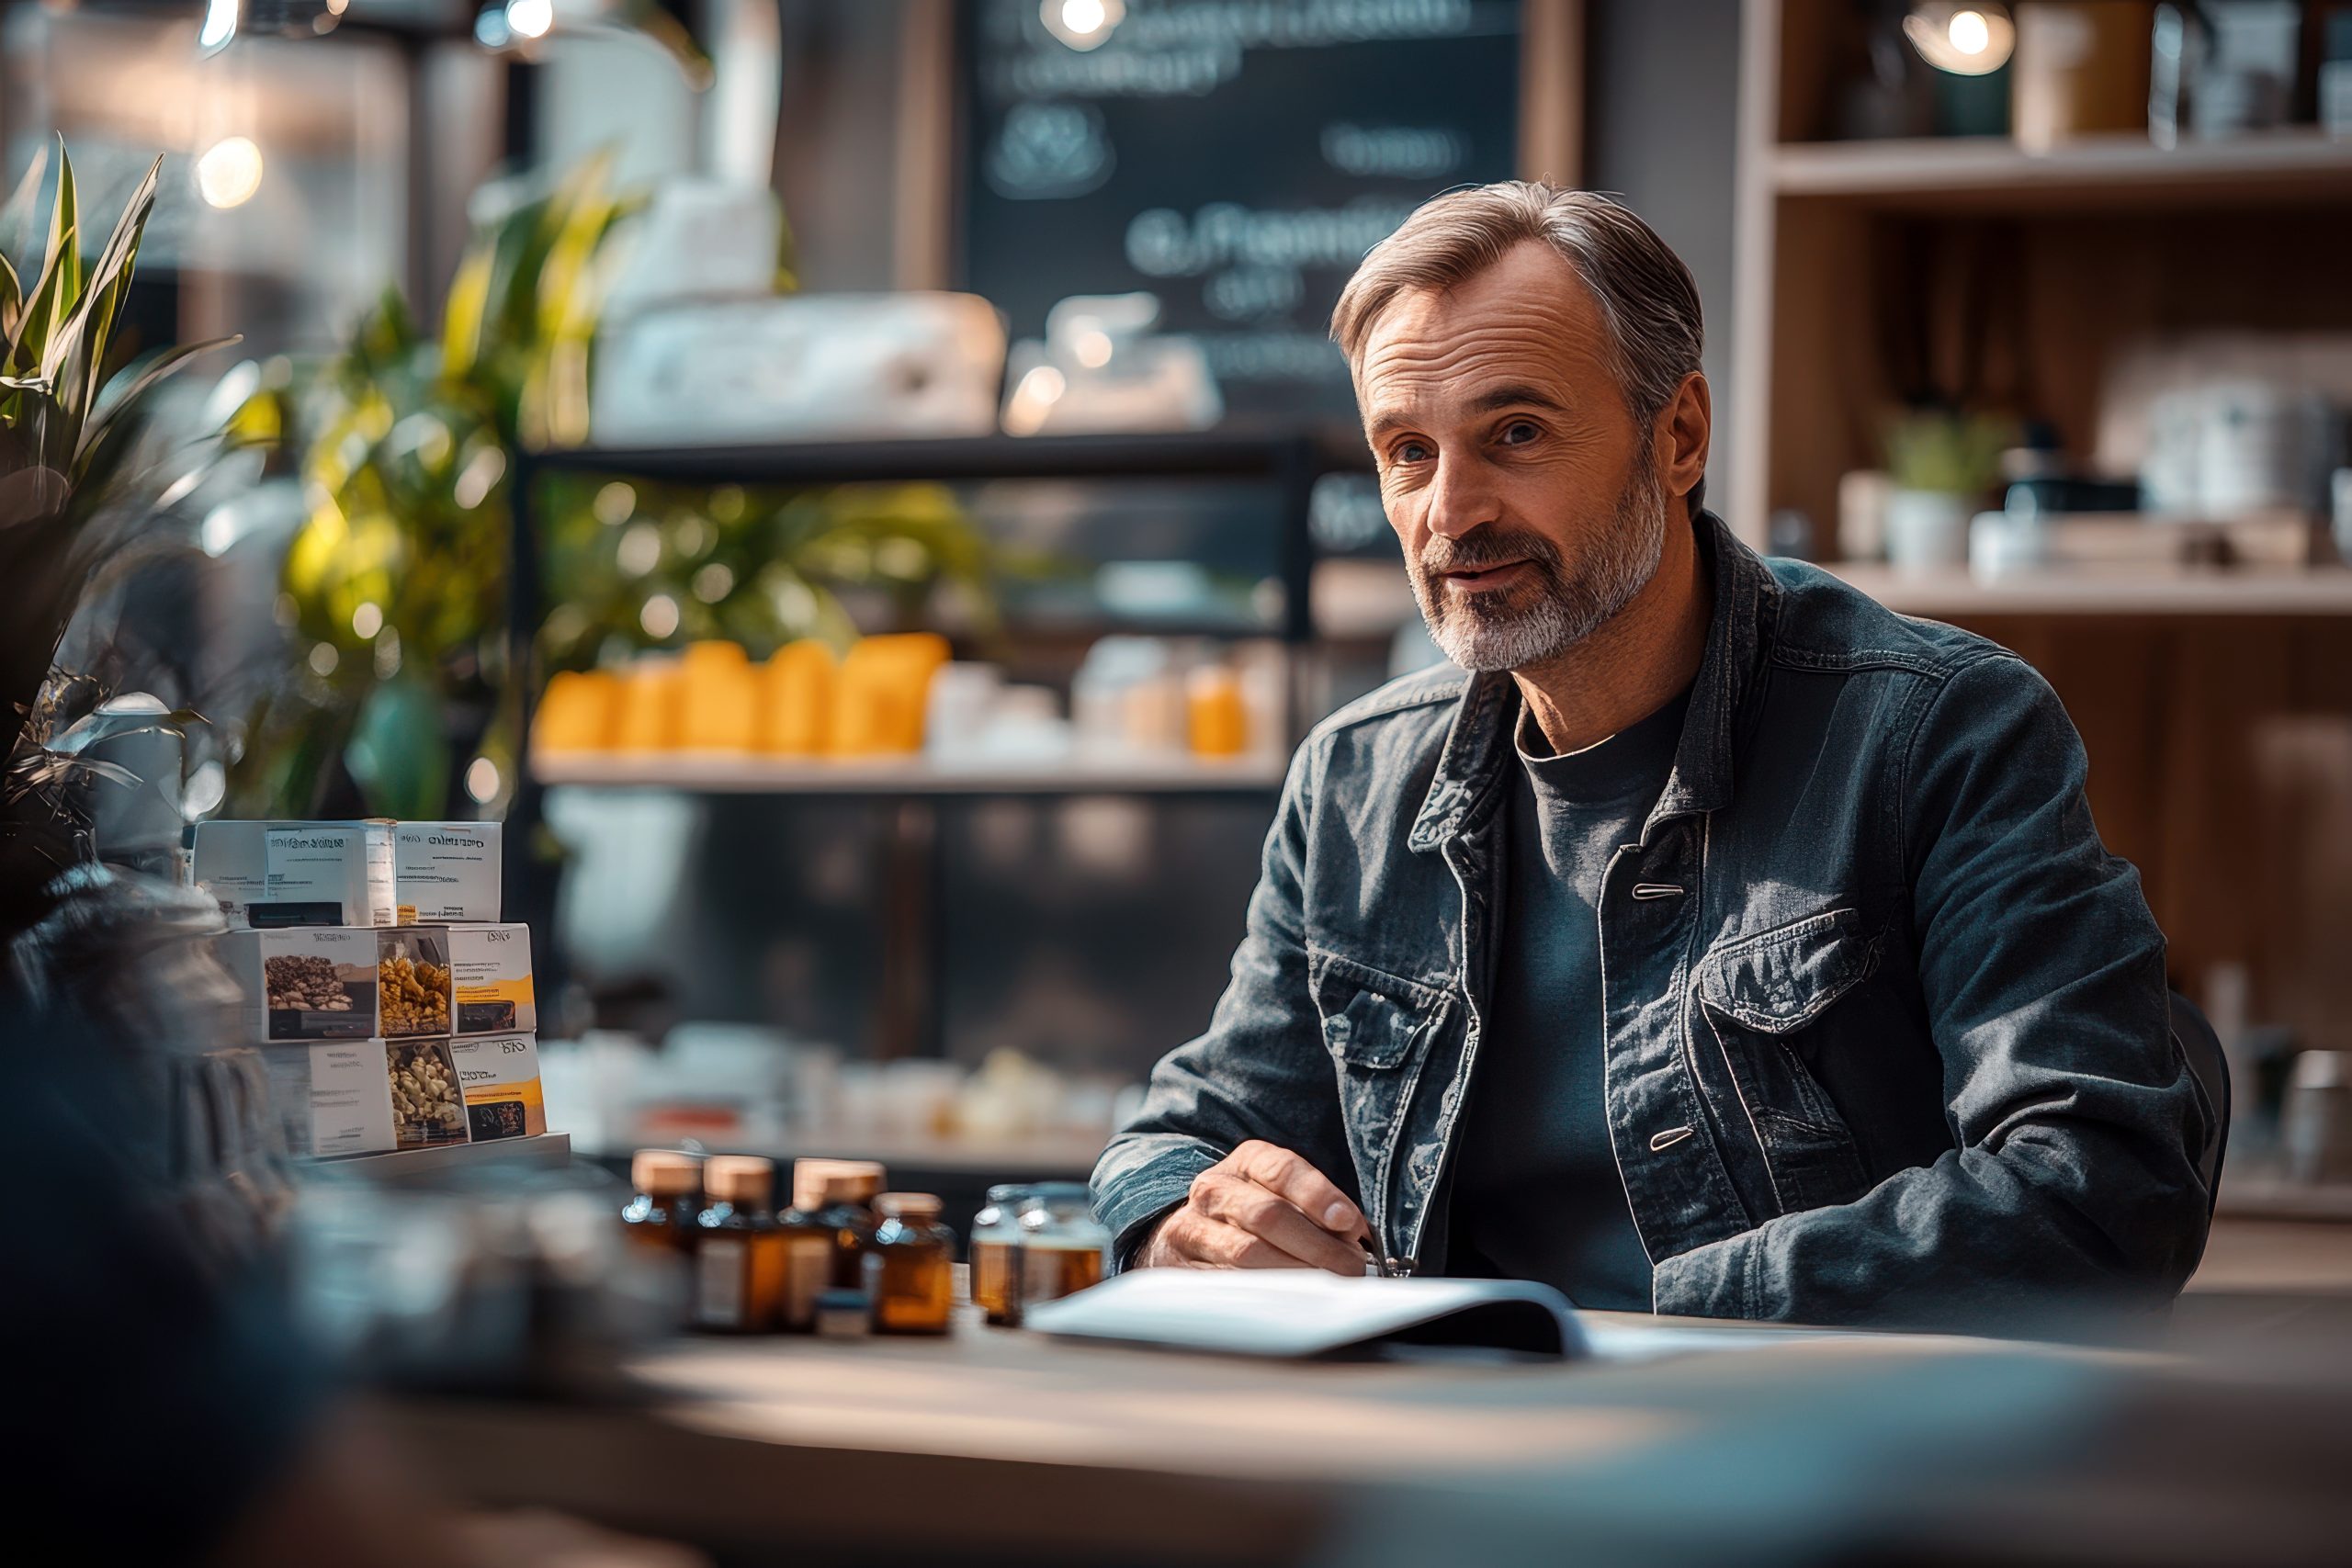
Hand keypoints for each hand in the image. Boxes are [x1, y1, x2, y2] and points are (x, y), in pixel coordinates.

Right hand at [1132, 1140, 1367, 1274]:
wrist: (1193, 1234)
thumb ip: (1319, 1210)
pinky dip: (1263, 1293)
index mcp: (1246, 1162)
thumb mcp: (1285, 1196)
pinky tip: (1290, 1301)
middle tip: (1349, 1267)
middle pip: (1267, 1214)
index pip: (1281, 1170)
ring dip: (1294, 1273)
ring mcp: (1191, 1228)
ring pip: (1246, 1252)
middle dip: (1316, 1244)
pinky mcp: (1180, 1266)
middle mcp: (1214, 1189)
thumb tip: (1351, 1235)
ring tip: (1327, 1287)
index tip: (1347, 1220)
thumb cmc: (1256, 1213)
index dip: (1317, 1194)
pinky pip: (1226, 1282)